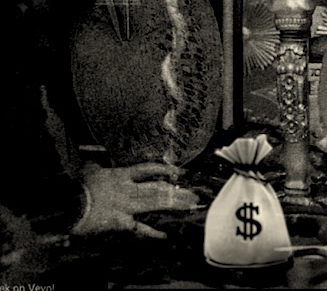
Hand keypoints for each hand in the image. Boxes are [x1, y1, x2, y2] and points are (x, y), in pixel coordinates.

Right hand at [72, 162, 200, 238]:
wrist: (66, 205)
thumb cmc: (77, 187)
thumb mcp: (89, 170)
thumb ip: (97, 164)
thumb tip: (95, 157)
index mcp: (121, 175)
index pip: (148, 170)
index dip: (165, 170)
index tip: (179, 173)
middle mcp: (128, 190)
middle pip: (158, 189)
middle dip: (177, 192)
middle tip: (194, 195)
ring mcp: (126, 206)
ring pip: (155, 204)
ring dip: (174, 206)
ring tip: (190, 207)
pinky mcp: (120, 222)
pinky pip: (139, 228)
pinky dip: (152, 232)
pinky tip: (165, 235)